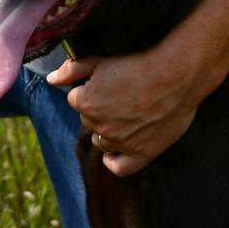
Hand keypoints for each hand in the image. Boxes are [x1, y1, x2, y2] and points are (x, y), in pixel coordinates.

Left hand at [46, 46, 201, 177]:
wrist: (177, 75)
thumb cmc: (139, 63)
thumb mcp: (100, 60)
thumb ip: (72, 71)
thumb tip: (51, 80)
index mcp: (86, 104)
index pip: (76, 100)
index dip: (90, 89)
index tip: (107, 83)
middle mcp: (100, 126)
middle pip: (89, 120)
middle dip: (98, 109)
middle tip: (119, 95)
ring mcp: (121, 142)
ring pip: (102, 140)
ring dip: (108, 130)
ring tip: (125, 114)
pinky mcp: (142, 153)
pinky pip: (119, 167)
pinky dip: (114, 160)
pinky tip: (116, 151)